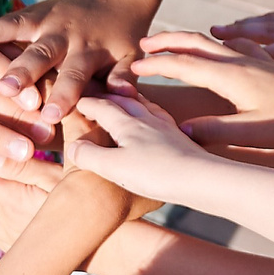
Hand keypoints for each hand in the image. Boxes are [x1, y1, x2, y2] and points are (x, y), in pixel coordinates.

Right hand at [0, 0, 159, 122]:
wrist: (116, 0)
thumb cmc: (121, 41)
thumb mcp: (130, 58)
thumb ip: (124, 78)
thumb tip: (123, 97)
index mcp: (90, 52)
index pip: (76, 76)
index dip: (64, 95)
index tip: (50, 117)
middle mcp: (65, 36)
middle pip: (42, 54)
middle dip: (24, 72)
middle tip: (5, 88)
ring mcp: (46, 22)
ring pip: (20, 32)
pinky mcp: (31, 13)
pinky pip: (8, 20)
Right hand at [66, 91, 218, 199]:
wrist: (201, 179)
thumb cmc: (158, 174)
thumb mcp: (115, 167)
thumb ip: (90, 156)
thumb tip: (72, 147)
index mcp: (128, 123)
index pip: (102, 106)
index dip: (86, 103)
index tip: (74, 100)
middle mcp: (148, 119)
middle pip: (124, 101)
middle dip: (107, 97)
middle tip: (95, 95)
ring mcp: (166, 128)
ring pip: (145, 106)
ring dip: (131, 101)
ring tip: (124, 100)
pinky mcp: (180, 139)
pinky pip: (160, 117)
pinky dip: (150, 113)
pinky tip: (156, 122)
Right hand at [128, 32, 273, 147]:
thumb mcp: (251, 134)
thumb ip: (214, 131)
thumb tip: (180, 129)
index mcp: (230, 76)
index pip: (182, 65)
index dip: (154, 66)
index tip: (132, 69)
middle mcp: (239, 60)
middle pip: (194, 43)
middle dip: (165, 42)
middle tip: (141, 46)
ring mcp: (254, 58)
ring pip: (213, 41)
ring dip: (188, 40)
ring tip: (172, 43)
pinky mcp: (267, 61)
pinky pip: (236, 43)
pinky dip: (218, 40)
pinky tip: (221, 42)